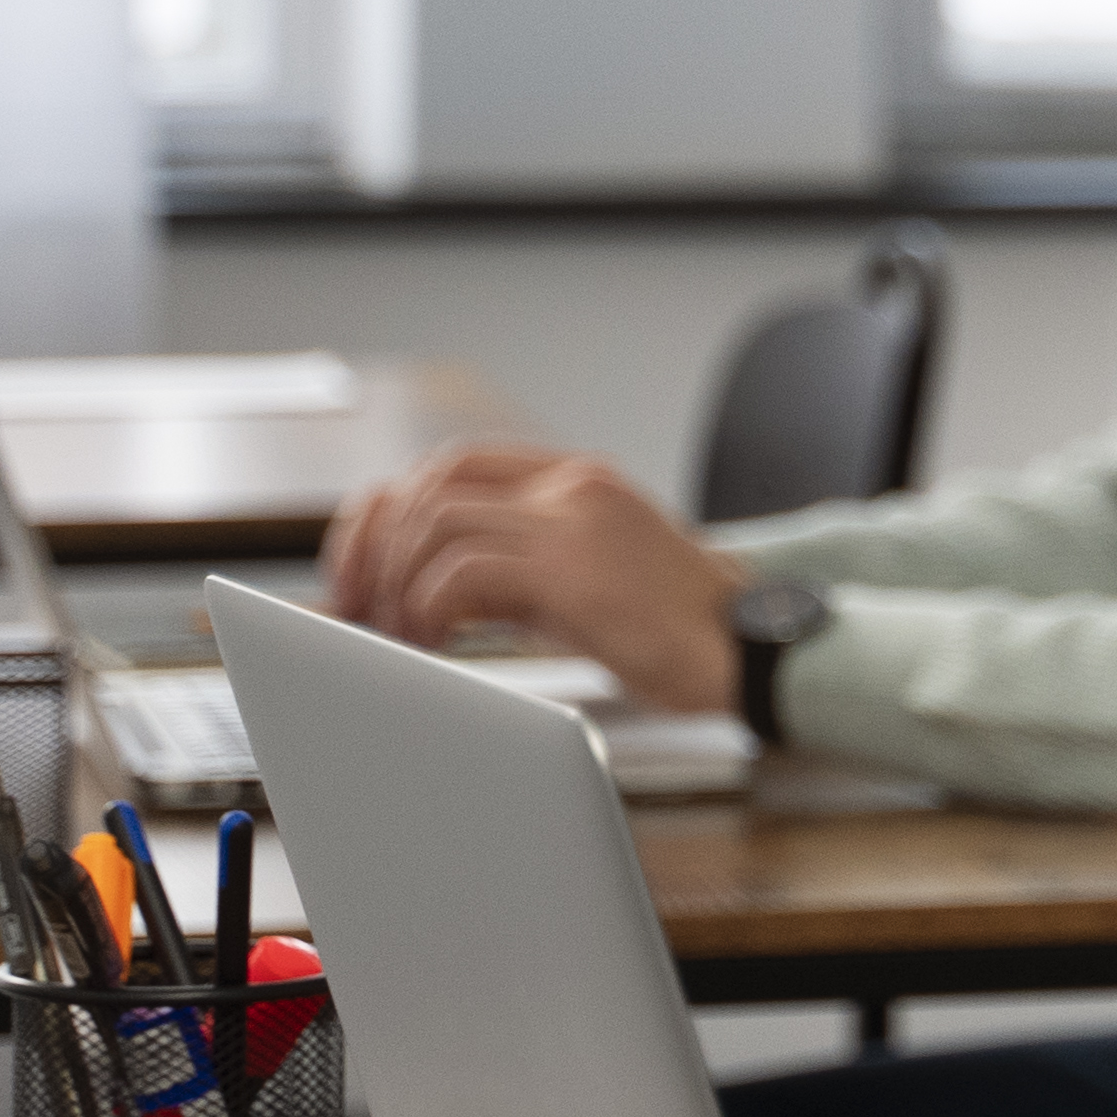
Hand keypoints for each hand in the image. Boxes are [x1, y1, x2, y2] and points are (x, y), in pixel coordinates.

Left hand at [319, 442, 745, 711]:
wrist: (754, 651)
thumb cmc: (681, 631)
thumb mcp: (593, 578)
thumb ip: (525, 565)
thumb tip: (434, 590)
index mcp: (577, 480)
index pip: (453, 464)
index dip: (391, 510)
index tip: (364, 568)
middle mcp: (572, 487)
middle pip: (430, 485)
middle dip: (375, 547)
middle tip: (362, 608)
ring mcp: (574, 523)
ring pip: (436, 522)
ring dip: (399, 583)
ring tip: (405, 633)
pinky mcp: (573, 572)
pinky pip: (462, 574)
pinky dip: (430, 609)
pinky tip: (439, 642)